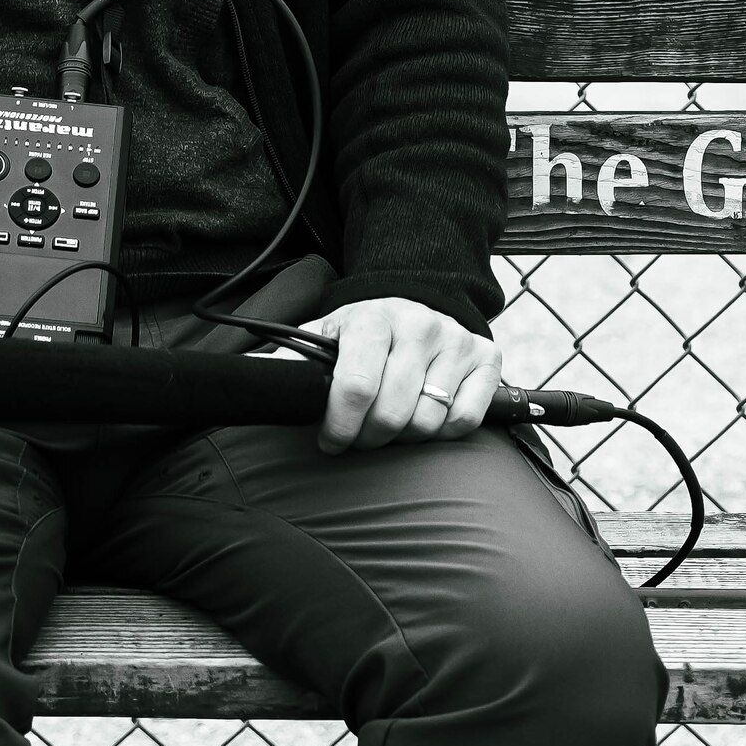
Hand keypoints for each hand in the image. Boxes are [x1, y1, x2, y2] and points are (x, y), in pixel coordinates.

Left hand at [298, 296, 496, 449]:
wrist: (415, 304)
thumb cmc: (366, 333)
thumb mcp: (326, 337)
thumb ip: (293, 358)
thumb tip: (258, 373)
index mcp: (372, 318)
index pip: (356, 386)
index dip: (339, 426)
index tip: (331, 440)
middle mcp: (419, 324)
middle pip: (392, 413)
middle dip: (369, 438)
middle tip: (360, 436)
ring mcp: (456, 340)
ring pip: (428, 421)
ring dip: (404, 437)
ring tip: (391, 424)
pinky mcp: (486, 358)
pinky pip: (464, 419)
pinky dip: (442, 432)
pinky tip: (425, 418)